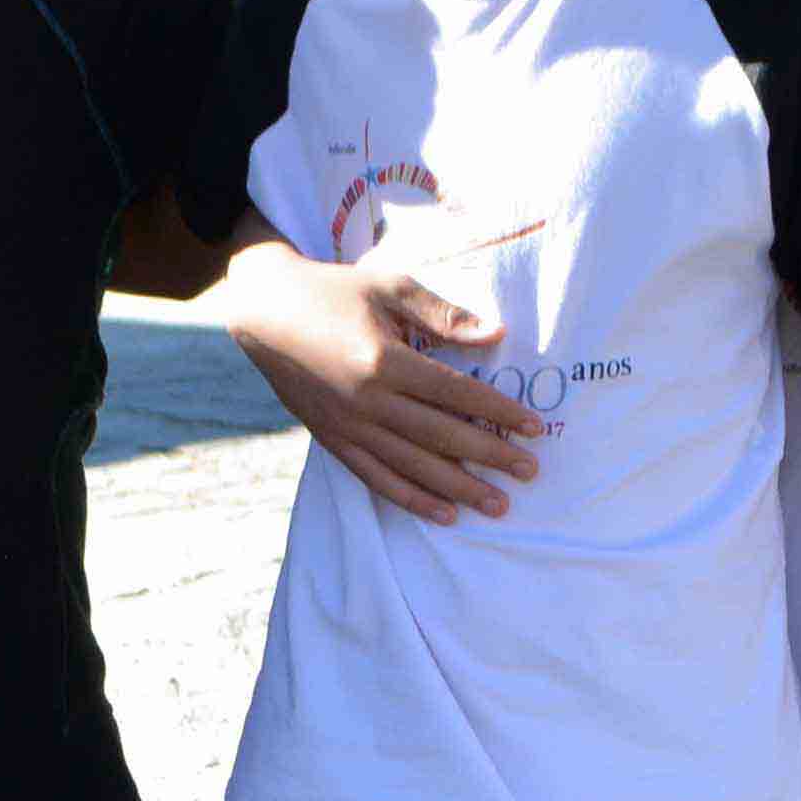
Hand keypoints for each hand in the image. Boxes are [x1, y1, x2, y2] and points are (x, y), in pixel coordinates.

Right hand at [229, 249, 538, 520]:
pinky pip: (377, 478)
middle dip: (490, 457)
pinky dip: (411, 499)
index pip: (458, 395)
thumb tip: (495, 336)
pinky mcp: (333, 440)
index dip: (500, 412)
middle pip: (442, 437)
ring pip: (413, 467)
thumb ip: (442, 316)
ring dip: (459, 488)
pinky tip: (444, 513)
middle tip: (529, 472)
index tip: (535, 428)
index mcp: (385, 361)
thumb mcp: (389, 287)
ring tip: (497, 504)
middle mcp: (368, 402)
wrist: (264, 311)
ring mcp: (349, 427)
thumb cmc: (332, 292)